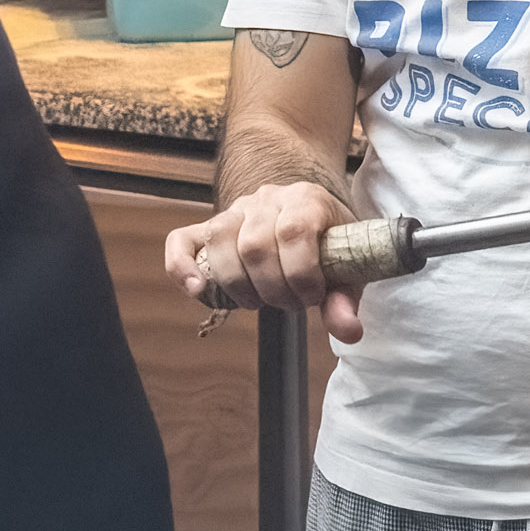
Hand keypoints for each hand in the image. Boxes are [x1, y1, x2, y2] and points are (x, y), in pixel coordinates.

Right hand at [168, 180, 371, 344]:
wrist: (310, 215)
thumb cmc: (330, 246)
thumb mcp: (347, 269)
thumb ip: (344, 299)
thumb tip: (348, 331)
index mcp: (306, 199)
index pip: (294, 232)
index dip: (301, 274)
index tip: (313, 297)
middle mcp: (267, 199)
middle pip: (255, 244)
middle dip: (272, 288)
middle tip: (289, 303)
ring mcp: (235, 211)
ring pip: (220, 241)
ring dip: (238, 284)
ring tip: (258, 301)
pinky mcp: (209, 228)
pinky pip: (181, 241)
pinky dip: (182, 267)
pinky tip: (196, 291)